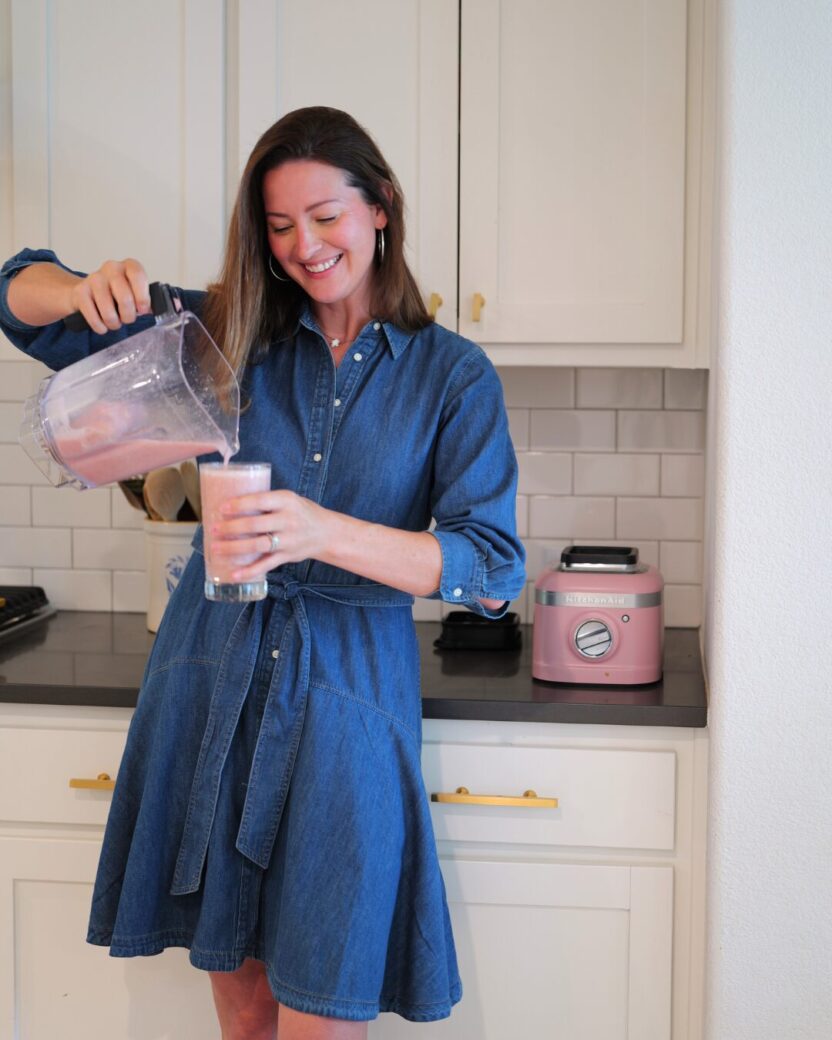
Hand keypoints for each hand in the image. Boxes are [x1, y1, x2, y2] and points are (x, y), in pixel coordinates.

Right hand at [68, 258, 151, 333]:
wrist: (88, 294)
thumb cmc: (117, 295)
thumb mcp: (135, 294)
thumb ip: (146, 301)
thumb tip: (159, 309)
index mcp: (129, 266)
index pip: (138, 275)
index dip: (142, 296)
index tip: (142, 310)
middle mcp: (111, 268)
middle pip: (125, 297)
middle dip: (128, 316)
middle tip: (127, 319)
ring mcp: (94, 278)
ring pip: (108, 311)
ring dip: (114, 323)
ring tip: (115, 323)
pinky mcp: (80, 291)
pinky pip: (93, 316)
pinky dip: (99, 326)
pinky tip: (102, 325)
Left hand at [210, 489, 330, 579]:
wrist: (326, 532)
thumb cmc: (300, 512)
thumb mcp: (288, 500)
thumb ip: (265, 503)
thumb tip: (230, 506)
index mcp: (287, 501)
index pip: (261, 501)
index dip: (240, 504)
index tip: (222, 508)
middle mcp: (288, 520)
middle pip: (255, 524)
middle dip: (231, 528)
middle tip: (213, 530)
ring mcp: (288, 540)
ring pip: (258, 545)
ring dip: (234, 548)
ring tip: (216, 548)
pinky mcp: (287, 556)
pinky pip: (266, 565)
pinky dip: (249, 572)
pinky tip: (234, 574)